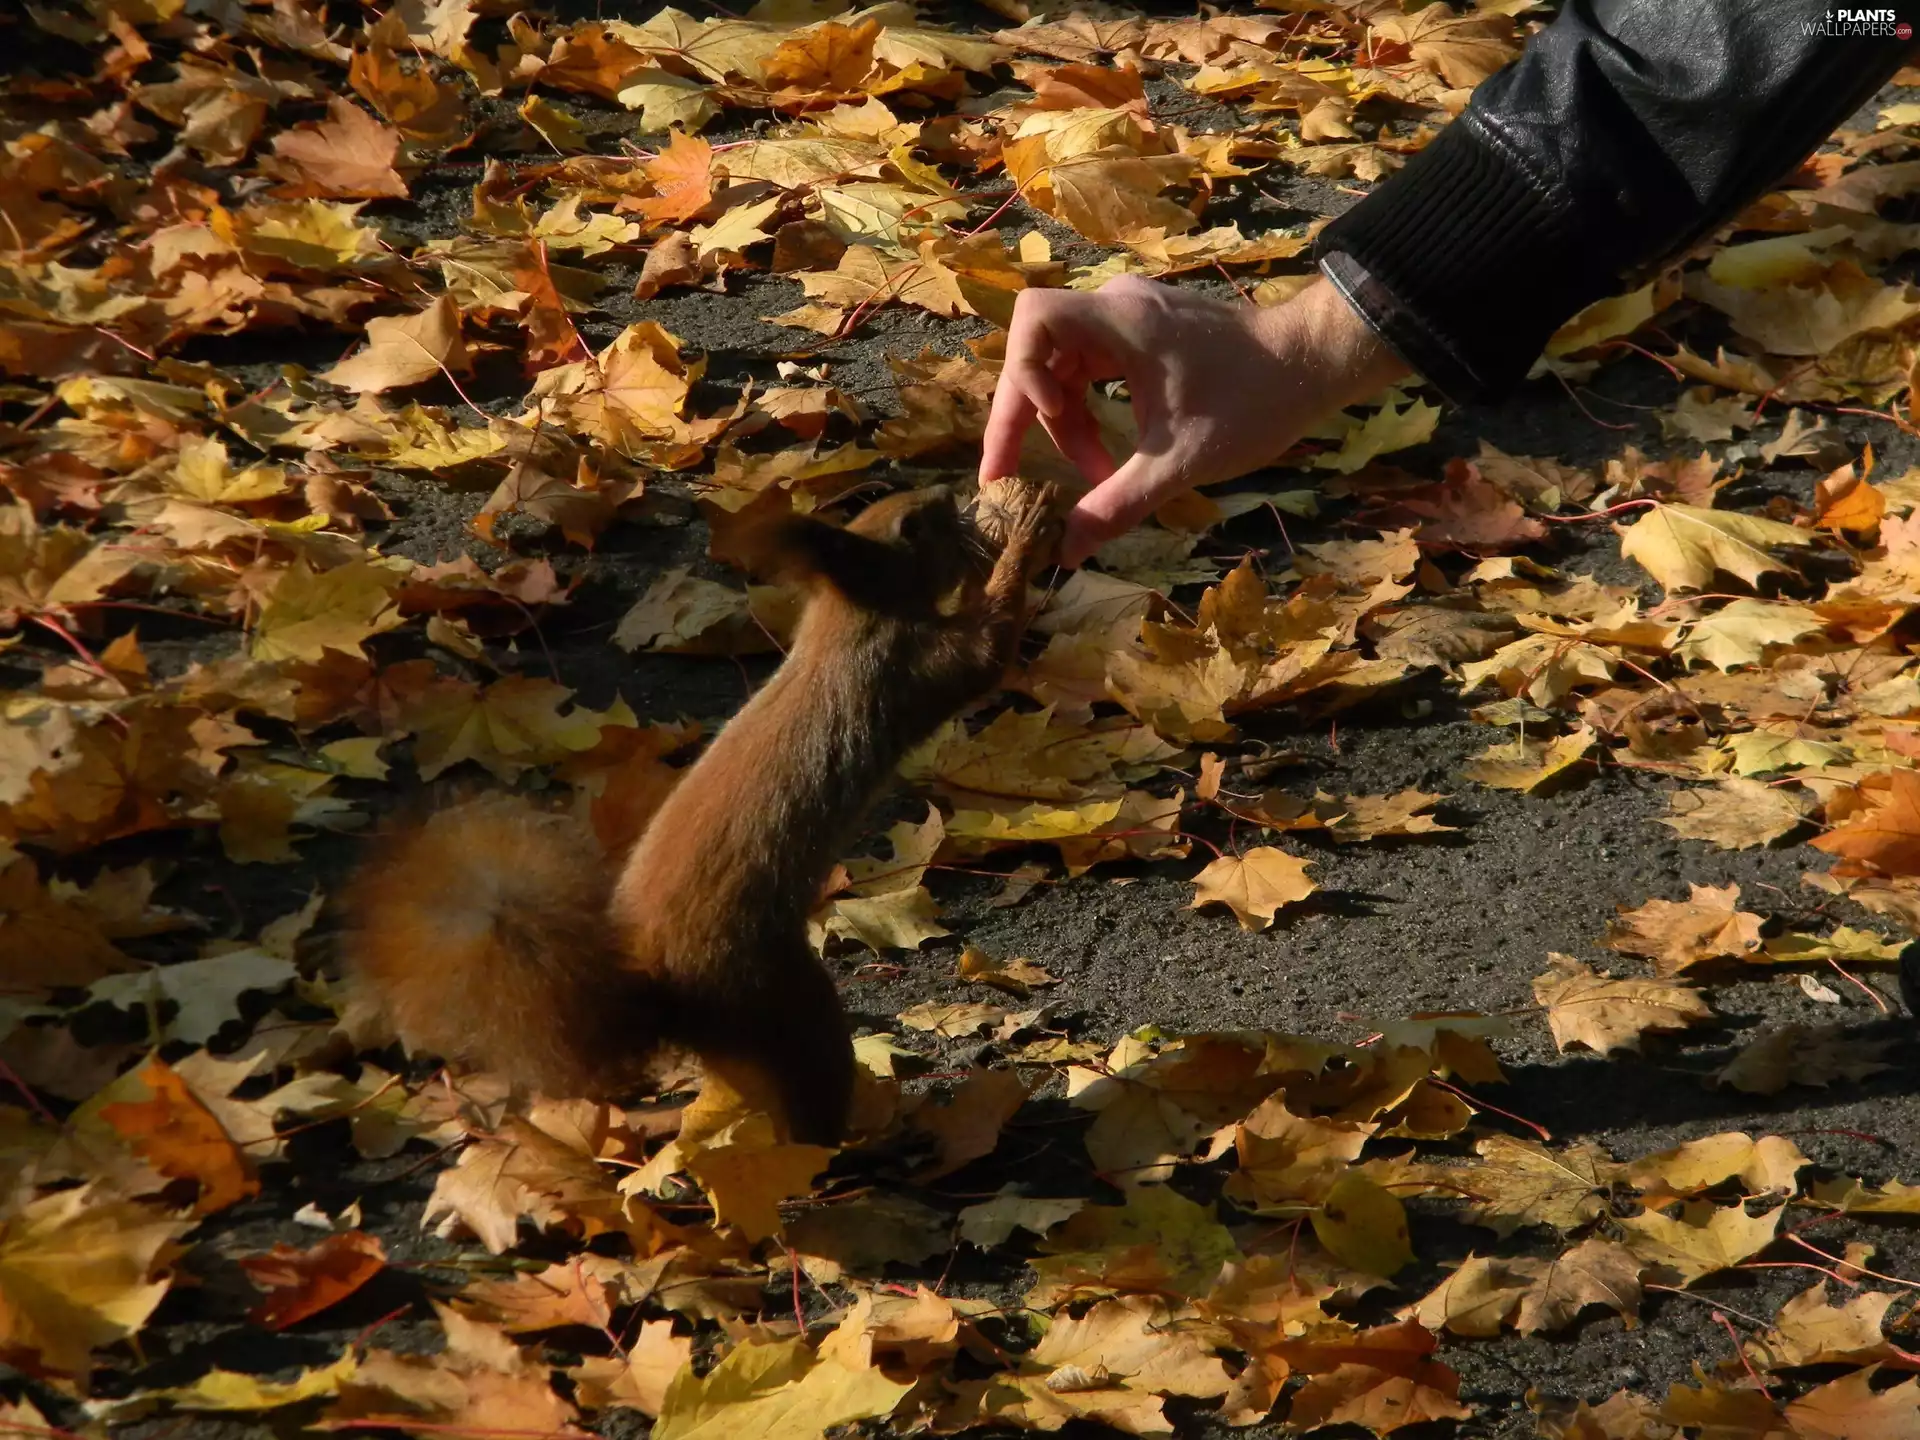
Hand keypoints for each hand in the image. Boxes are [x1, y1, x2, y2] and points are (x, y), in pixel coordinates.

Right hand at [978, 275, 1410, 565]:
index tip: (1046, 419)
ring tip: (1098, 475)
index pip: (1034, 320)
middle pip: (1038, 352)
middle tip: (1007, 479)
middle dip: (1025, 418)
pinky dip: (1087, 410)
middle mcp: (1116, 307)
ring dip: (1066, 424)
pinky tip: (1107, 453)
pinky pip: (1089, 368)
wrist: (1314, 364)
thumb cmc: (1253, 403)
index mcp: (1121, 322)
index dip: (1021, 371)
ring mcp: (1128, 317)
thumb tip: (1064, 554)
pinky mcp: (1142, 332)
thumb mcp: (1179, 463)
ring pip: (1062, 367)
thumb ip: (1116, 505)